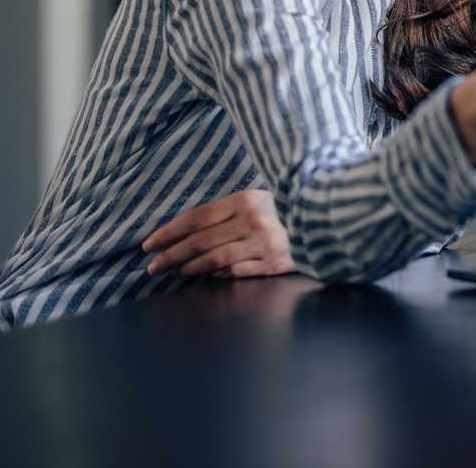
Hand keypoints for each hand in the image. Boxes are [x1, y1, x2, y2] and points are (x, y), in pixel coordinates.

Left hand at [142, 189, 294, 278]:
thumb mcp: (258, 200)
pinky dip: (216, 275)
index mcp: (245, 200)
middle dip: (171, 254)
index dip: (169, 232)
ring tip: (174, 272)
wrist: (326, 220)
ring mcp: (264, 244)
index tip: (149, 244)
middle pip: (200, 241)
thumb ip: (228, 212)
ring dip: (188, 268)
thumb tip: (189, 232)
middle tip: (153, 265)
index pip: (196, 218)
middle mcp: (252, 221)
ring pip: (213, 259)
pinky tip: (203, 276)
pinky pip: (236, 272)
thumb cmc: (286, 210)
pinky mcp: (274, 264)